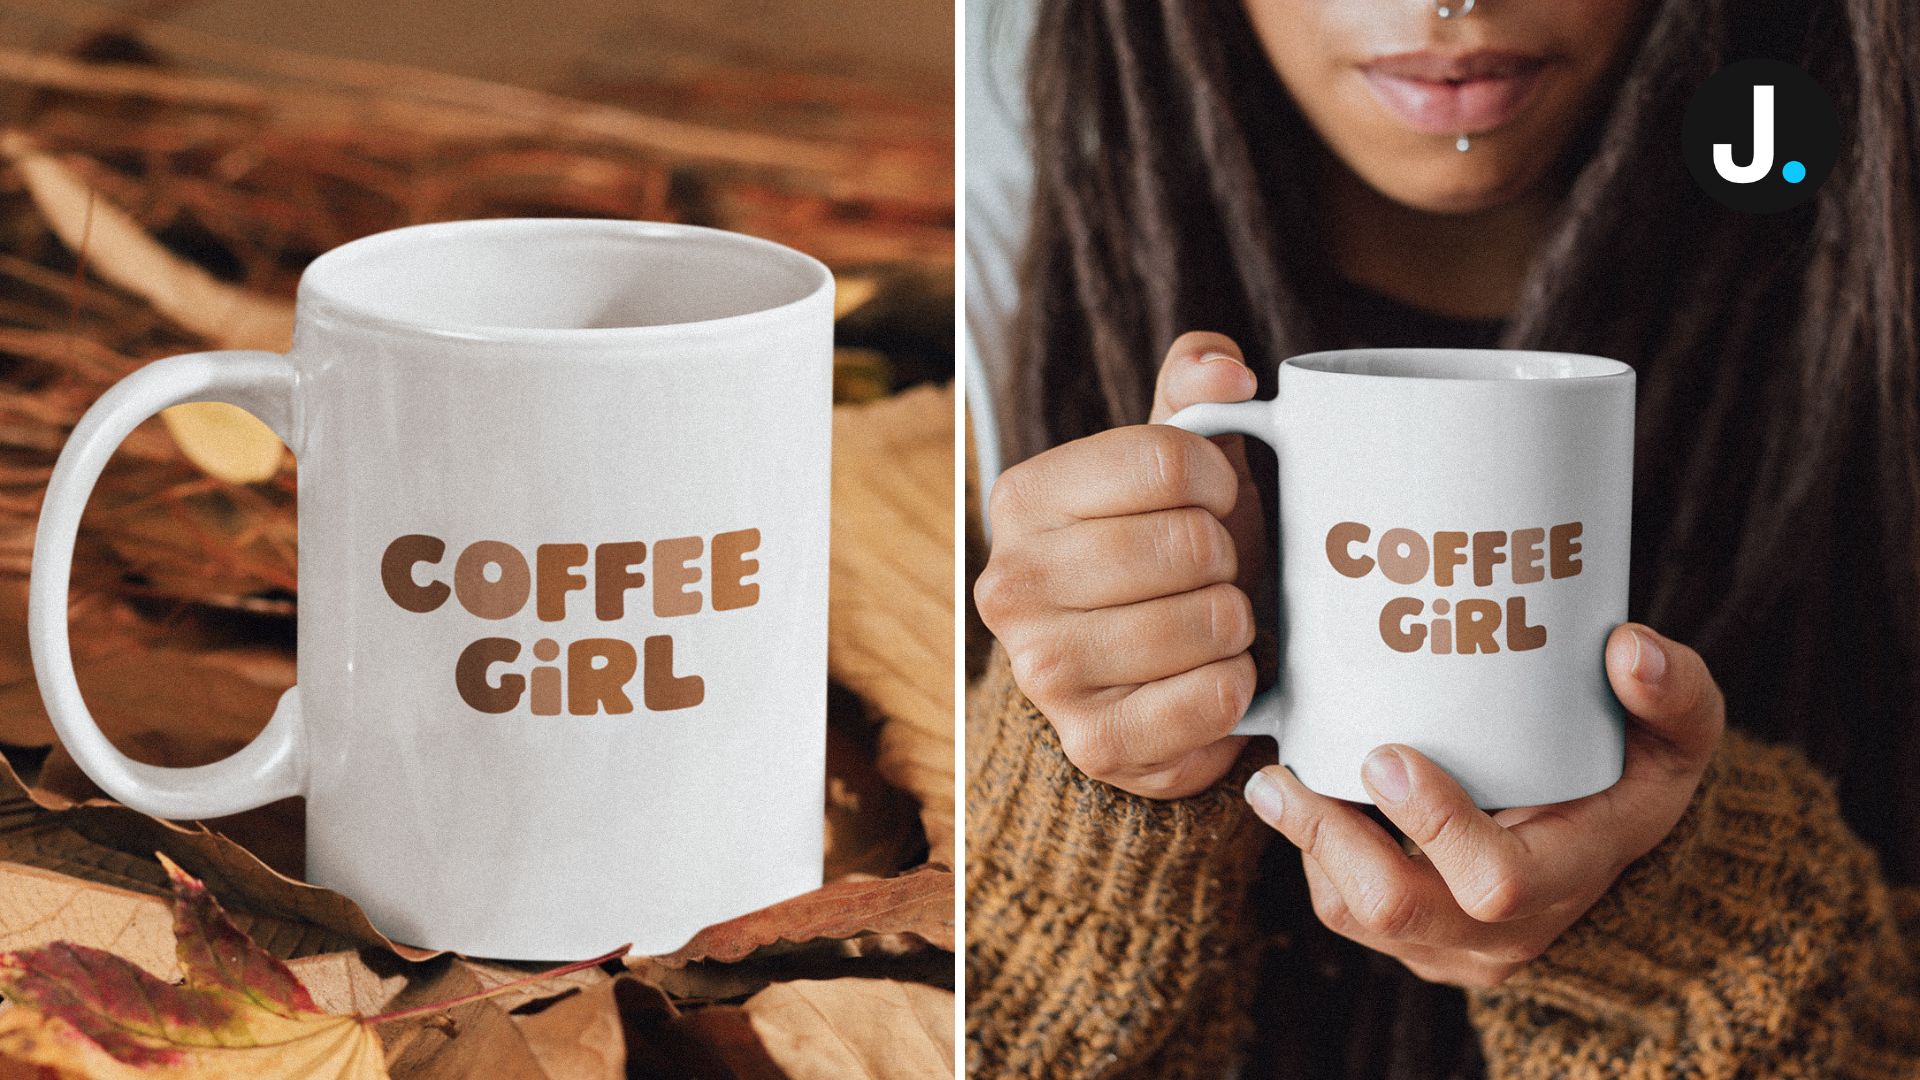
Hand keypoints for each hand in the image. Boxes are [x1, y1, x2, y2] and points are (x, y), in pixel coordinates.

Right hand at [975, 332, 1266, 797]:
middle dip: (1228, 556)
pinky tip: (1211, 676)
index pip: (1167, 459)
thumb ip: (1195, 387)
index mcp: (1024, 498)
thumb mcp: (1174, 459)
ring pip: (1208, 621)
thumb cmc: (1164, 548)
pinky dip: (1238, 685)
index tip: (1213, 501)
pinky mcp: (1093, 743)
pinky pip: (1215, 698)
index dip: (1219, 480)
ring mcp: (1044, 672)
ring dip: (1236, 622)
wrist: (1139, 670)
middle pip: (1190, 543)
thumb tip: (1228, 372)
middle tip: (1212, 571)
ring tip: (1212, 623)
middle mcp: (1011, 584)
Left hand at [1243, 623, 1725, 988]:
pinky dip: (1313, 854)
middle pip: (1398, 907)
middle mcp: (1507, 931)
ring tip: (1275, 778)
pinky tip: (1298, 793)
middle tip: (1285, 773)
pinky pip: (1344, 910)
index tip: (1383, 753)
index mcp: (1569, 875)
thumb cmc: (1636, 775)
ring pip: (1355, 914)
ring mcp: (1453, 944)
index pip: (1495, 879)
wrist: (1612, 855)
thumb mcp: (1679, 739)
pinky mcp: (1413, 940)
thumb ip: (1676, 695)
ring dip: (1307, 844)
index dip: (1434, 823)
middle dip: (1329, 836)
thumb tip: (1630, 649)